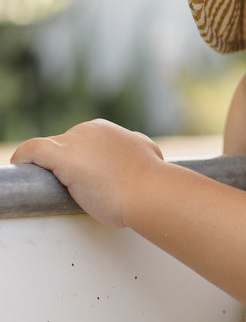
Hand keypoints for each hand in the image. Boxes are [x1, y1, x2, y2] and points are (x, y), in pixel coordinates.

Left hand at [11, 119, 164, 226]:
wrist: (149, 191)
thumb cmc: (150, 181)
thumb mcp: (148, 153)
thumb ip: (139, 148)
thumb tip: (141, 148)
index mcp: (108, 130)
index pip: (84, 142)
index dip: (81, 160)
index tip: (84, 177)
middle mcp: (90, 130)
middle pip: (67, 145)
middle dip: (67, 163)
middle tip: (74, 187)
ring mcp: (76, 142)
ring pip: (51, 149)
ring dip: (49, 165)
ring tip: (52, 185)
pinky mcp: (62, 156)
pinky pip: (33, 150)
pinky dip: (24, 157)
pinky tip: (18, 165)